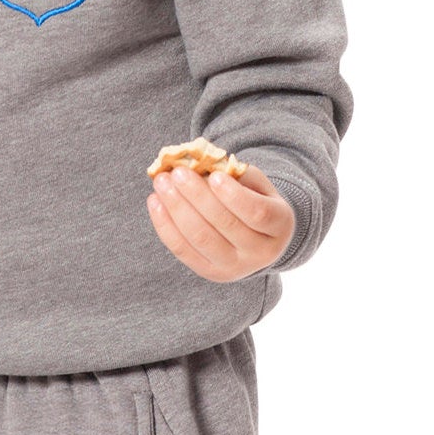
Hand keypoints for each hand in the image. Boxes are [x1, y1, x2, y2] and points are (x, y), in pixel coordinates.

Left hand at [146, 164, 294, 282]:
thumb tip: (201, 161)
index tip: (214, 176)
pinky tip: (155, 202)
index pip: (257, 213)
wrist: (258, 238)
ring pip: (200, 238)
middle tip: (176, 173)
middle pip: (224, 224)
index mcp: (279, 225)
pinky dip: (165, 225)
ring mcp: (235, 268)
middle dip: (196, 195)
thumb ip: (236, 173)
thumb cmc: (256, 200)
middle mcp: (260, 253)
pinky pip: (183, 250)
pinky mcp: (211, 273)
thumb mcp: (257, 184)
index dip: (234, 195)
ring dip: (176, 208)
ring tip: (162, 183)